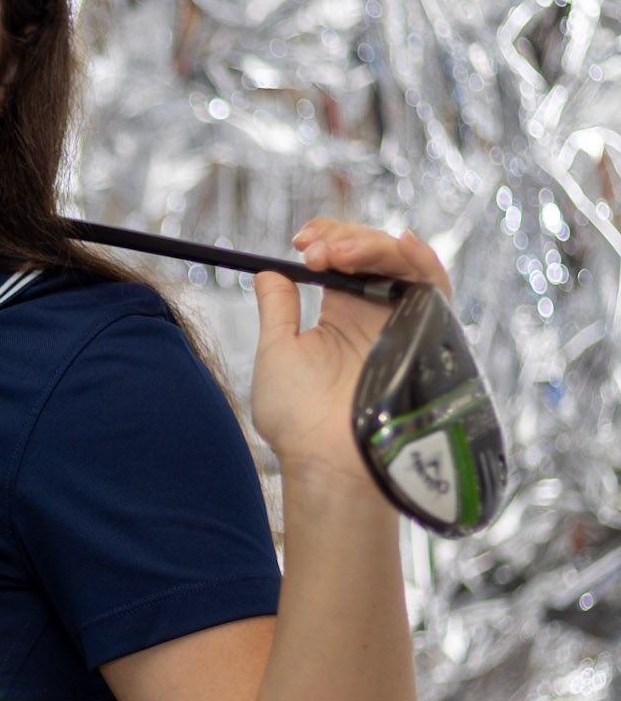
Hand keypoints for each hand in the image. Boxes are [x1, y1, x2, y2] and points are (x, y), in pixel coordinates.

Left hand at [250, 218, 450, 487]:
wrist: (330, 461)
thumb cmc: (298, 419)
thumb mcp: (277, 353)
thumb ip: (277, 310)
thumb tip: (266, 271)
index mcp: (341, 315)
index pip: (342, 260)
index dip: (325, 240)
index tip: (300, 242)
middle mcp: (375, 314)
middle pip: (372, 254)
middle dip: (343, 239)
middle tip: (314, 249)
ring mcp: (401, 322)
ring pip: (401, 261)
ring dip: (370, 246)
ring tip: (337, 254)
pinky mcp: (426, 334)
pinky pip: (435, 287)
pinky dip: (422, 259)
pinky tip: (401, 243)